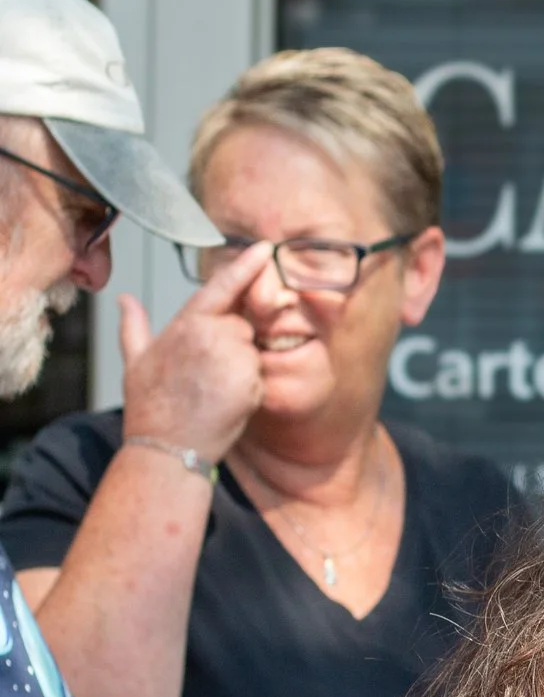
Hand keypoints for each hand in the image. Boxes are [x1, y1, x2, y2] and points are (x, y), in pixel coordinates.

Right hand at [120, 241, 270, 460]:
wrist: (166, 447)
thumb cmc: (151, 406)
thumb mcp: (135, 360)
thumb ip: (134, 326)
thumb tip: (125, 299)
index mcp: (186, 323)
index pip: (221, 287)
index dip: (246, 267)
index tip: (266, 249)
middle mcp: (212, 334)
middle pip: (242, 326)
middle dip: (232, 346)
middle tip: (204, 376)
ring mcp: (233, 356)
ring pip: (252, 351)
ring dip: (240, 368)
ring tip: (211, 390)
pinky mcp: (251, 380)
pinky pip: (260, 376)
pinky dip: (250, 388)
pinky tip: (226, 402)